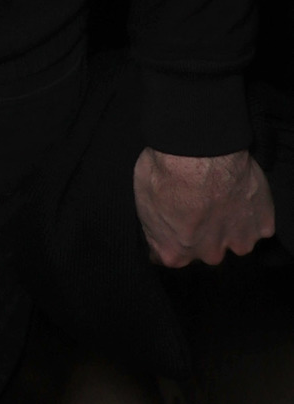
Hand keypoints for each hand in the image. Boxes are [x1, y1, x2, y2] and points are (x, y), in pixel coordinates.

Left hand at [134, 147, 274, 266]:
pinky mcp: (262, 225)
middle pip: (208, 249)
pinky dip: (253, 211)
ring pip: (236, 239)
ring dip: (232, 223)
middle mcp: (209, 254)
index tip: (177, 218)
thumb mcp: (143, 196)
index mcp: (175, 252)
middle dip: (205, 231)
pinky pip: (259, 223)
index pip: (173, 254)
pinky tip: (241, 191)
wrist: (199, 149)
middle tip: (201, 202)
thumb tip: (159, 235)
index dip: (175, 234)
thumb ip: (155, 225)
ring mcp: (239, 241)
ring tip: (223, 195)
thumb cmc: (165, 169)